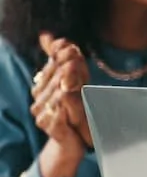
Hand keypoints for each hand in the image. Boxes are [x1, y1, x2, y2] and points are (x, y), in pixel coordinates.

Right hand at [31, 33, 91, 148]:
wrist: (73, 140)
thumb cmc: (76, 109)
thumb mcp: (75, 82)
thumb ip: (64, 60)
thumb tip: (46, 35)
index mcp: (43, 86)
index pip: (52, 67)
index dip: (61, 56)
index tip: (71, 46)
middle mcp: (39, 99)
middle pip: (55, 79)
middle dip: (67, 67)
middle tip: (75, 56)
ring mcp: (42, 113)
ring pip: (57, 94)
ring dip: (66, 84)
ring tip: (75, 74)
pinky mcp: (50, 126)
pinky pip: (59, 114)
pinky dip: (66, 106)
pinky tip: (69, 97)